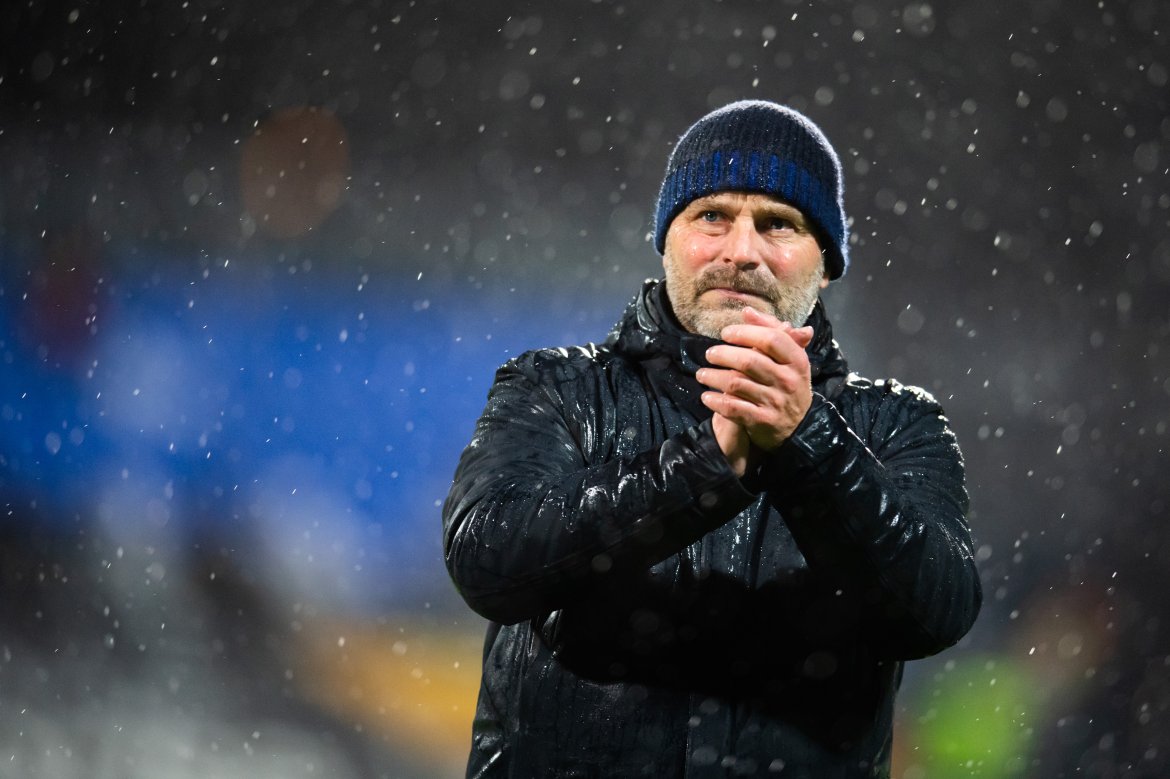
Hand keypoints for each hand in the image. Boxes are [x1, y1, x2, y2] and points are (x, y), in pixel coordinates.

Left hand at [696, 307, 814, 458]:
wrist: (797, 426)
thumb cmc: (787, 383)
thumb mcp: (788, 358)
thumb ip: (770, 331)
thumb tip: (747, 311)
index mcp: (797, 361)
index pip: (771, 339)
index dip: (745, 333)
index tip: (726, 333)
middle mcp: (788, 381)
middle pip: (749, 361)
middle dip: (723, 354)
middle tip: (709, 354)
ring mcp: (776, 402)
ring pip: (736, 384)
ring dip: (713, 377)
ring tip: (701, 374)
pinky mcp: (763, 421)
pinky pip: (733, 408)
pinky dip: (715, 401)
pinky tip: (706, 396)